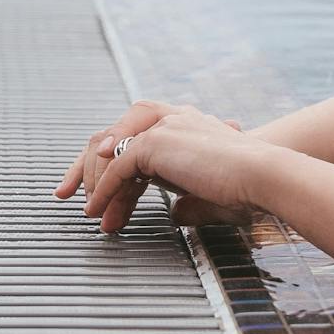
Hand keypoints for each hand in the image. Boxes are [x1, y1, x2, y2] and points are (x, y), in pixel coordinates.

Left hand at [54, 100, 254, 234]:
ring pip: (108, 150)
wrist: (265, 176)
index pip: (132, 137)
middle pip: (109, 134)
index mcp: (183, 126)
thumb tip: (176, 214)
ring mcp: (162, 125)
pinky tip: (98, 211)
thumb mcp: (211, 196)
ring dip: (95, 184)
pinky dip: (103, 190)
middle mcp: (169, 118)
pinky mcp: (156, 141)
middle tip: (68, 196)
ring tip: (91, 215)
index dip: (108, 165)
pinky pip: (116, 166)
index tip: (96, 195)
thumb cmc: (249, 189)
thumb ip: (190, 201)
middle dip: (84, 167)